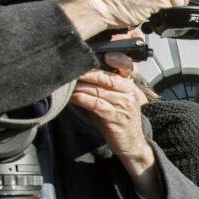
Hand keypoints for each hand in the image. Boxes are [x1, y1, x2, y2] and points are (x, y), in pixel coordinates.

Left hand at [69, 69, 158, 198]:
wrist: (132, 144)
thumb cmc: (119, 120)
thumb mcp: (115, 99)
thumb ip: (103, 86)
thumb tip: (80, 72)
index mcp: (131, 86)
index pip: (125, 67)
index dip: (115, 58)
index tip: (102, 54)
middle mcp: (130, 93)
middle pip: (106, 77)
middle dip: (86, 72)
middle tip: (70, 68)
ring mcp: (124, 106)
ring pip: (99, 90)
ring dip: (80, 86)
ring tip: (67, 83)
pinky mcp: (116, 118)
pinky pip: (97, 105)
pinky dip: (83, 99)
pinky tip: (73, 97)